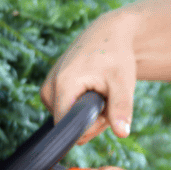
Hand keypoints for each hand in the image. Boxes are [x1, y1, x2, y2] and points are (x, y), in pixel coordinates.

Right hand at [40, 9, 137, 144]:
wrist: (108, 35)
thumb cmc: (116, 56)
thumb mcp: (123, 82)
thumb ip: (121, 108)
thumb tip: (123, 134)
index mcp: (63, 85)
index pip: (67, 126)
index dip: (89, 127)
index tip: (106, 112)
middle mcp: (49, 88)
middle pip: (67, 125)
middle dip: (91, 121)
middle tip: (107, 100)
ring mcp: (47, 89)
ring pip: (66, 120)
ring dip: (87, 115)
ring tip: (100, 93)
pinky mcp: (49, 90)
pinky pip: (64, 111)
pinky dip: (80, 108)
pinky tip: (91, 92)